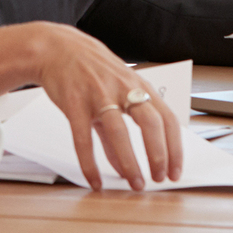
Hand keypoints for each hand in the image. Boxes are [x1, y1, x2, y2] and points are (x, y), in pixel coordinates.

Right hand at [28, 22, 181, 188]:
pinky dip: (90, 164)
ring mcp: (98, 95)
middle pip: (150, 122)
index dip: (175, 148)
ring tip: (134, 184)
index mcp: (139, 86)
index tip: (175, 171)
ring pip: (119, 132)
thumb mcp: (113, 93)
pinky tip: (94, 180)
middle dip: (158, 154)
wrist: (56, 48)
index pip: (167, 119)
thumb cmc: (91, 70)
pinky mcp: (74, 103)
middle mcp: (123, 89)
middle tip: (158, 179)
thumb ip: (119, 130)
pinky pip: (83, 138)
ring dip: (130, 162)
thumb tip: (124, 165)